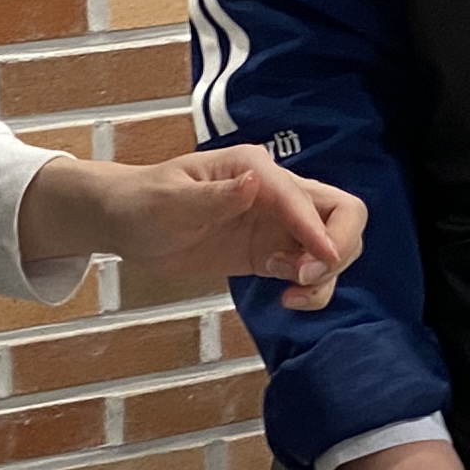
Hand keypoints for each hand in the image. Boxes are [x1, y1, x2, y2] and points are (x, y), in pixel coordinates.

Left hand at [18, 146, 363, 309]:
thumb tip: (256, 182)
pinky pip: (311, 269)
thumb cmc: (143, 203)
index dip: (318, 232)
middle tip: (302, 279)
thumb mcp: (171, 201)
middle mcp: (276, 192)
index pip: (304, 198)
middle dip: (338, 247)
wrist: (127, 223)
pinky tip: (286, 300)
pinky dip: (313, 288)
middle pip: (342, 213)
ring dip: (327, 273)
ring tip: (290, 294)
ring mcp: (278, 224)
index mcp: (256, 169)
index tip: (317, 267)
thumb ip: (215, 196)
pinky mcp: (271, 252)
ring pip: (334, 243)